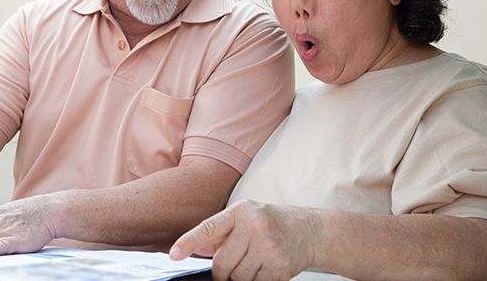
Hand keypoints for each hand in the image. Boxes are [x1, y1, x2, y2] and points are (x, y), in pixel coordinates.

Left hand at [169, 200, 321, 280]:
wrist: (312, 230)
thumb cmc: (275, 223)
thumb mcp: (248, 217)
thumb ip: (222, 231)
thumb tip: (200, 248)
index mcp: (242, 211)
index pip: (208, 228)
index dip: (188, 243)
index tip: (173, 254)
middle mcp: (255, 226)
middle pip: (222, 264)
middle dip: (224, 270)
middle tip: (238, 262)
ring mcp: (268, 247)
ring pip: (238, 277)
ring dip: (243, 276)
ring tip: (258, 260)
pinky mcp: (279, 266)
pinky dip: (259, 280)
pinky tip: (269, 266)